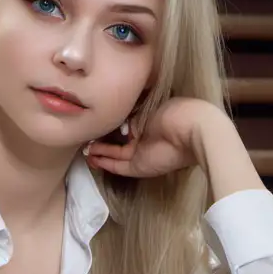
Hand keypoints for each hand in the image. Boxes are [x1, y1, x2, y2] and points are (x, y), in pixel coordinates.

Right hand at [83, 96, 222, 180]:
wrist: (188, 129)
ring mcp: (141, 153)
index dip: (111, 125)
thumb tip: (119, 121)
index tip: (95, 122)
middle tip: (85, 138)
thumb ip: (132, 114)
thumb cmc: (173, 111)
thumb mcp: (149, 107)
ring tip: (84, 149)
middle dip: (102, 141)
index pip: (126, 124)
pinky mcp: (139, 167)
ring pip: (116, 155)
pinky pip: (119, 165)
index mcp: (148, 120)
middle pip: (118, 142)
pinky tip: (91, 158)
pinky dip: (105, 163)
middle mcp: (144, 138)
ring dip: (100, 153)